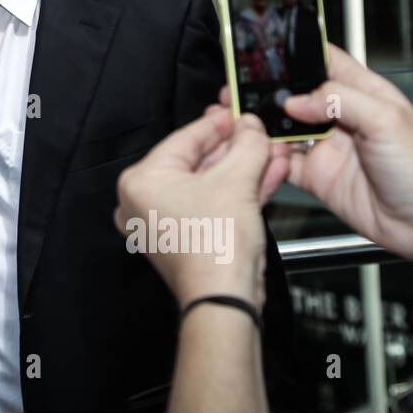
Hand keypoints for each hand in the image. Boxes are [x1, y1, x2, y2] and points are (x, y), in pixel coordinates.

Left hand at [114, 108, 288, 310]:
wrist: (224, 298)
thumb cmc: (213, 248)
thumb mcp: (237, 180)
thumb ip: (246, 145)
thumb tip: (249, 126)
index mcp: (141, 181)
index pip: (185, 138)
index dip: (218, 123)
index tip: (238, 113)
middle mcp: (144, 201)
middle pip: (198, 161)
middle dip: (237, 148)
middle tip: (259, 133)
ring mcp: (164, 222)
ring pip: (210, 183)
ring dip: (245, 168)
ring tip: (271, 152)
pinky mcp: (186, 238)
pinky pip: (213, 203)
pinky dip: (239, 191)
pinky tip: (268, 175)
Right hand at [228, 43, 412, 264]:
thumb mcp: (386, 120)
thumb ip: (340, 100)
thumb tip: (297, 99)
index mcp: (363, 93)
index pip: (325, 61)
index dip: (298, 54)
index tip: (267, 51)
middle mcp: (341, 117)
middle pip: (296, 94)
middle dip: (269, 90)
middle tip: (240, 87)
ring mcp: (326, 146)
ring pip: (283, 127)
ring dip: (262, 123)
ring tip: (241, 118)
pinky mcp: (316, 175)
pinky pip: (283, 162)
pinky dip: (267, 157)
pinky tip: (259, 151)